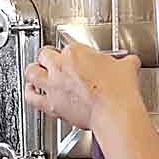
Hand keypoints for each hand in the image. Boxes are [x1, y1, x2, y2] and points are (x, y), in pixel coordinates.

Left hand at [25, 43, 141, 131]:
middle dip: (49, 56)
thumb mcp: (127, 67)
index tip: (80, 58)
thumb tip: (129, 62)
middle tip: (54, 59)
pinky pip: (32, 97)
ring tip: (36, 71)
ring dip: (33, 70)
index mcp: (76, 52)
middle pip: (45, 54)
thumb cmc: (118, 91)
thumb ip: (125, 62)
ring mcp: (54, 85)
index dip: (75, 53)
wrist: (114, 112)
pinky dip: (29, 93)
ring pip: (32, 71)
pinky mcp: (51, 104)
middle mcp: (61, 66)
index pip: (69, 46)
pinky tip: (31, 91)